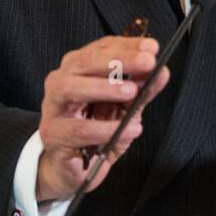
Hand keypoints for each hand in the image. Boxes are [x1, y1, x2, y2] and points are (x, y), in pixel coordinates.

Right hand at [36, 35, 169, 202]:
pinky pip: (78, 129)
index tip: (152, 47)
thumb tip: (162, 71)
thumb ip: (141, 89)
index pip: (101, 48)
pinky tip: (130, 130)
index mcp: (78, 70)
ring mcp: (53, 108)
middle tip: (147, 63)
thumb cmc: (97, 132)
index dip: (127, 46)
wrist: (74, 169)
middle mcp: (61, 82)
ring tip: (132, 92)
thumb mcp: (124, 108)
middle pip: (84, 62)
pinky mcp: (53, 134)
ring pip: (71, 88)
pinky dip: (105, 129)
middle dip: (118, 60)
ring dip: (104, 88)